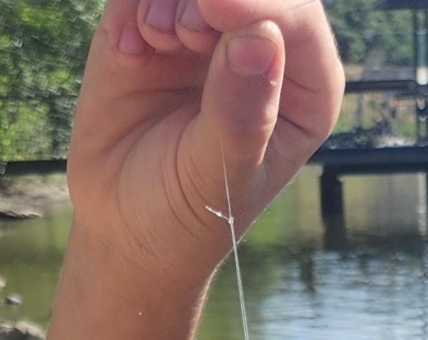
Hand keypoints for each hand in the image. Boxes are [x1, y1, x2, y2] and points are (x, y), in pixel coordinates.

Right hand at [67, 0, 343, 285]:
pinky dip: (137, 6)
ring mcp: (209, 31)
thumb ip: (239, 115)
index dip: (260, 0)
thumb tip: (260, 39)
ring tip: (157, 38)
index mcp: (305, 89)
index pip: (297, 16)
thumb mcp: (216, 180)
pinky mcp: (155, 21)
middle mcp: (264, 47)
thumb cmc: (186, 215)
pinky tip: (131, 52)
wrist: (123, 228)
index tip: (214, 5)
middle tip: (181, 31)